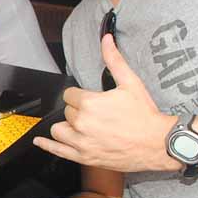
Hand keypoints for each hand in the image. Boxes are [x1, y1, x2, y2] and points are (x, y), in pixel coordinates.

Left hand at [33, 34, 177, 171]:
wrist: (157, 143)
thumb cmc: (144, 115)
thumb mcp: (130, 83)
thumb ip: (114, 60)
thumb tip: (106, 40)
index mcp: (90, 103)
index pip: (69, 95)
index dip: (80, 96)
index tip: (90, 100)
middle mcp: (82, 123)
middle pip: (67, 112)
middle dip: (78, 111)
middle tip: (97, 114)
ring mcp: (82, 142)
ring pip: (59, 130)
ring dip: (67, 126)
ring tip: (82, 126)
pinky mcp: (84, 157)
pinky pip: (58, 151)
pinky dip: (47, 145)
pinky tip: (40, 141)